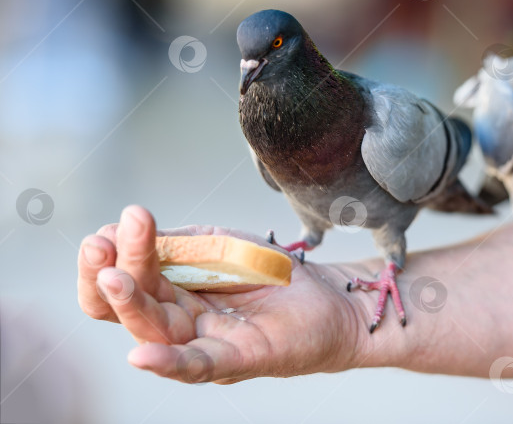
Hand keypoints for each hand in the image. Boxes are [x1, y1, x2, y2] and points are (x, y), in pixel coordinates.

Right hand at [78, 205, 375, 382]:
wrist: (328, 295)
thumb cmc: (270, 273)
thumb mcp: (217, 245)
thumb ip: (175, 243)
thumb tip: (119, 230)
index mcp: (170, 293)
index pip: (121, 281)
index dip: (107, 259)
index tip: (105, 230)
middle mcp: (179, 324)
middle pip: (130, 306)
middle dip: (110, 272)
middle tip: (101, 243)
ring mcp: (205, 344)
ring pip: (154, 331)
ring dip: (130, 303)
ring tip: (115, 274)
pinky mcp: (237, 360)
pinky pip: (196, 365)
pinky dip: (167, 362)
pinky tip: (141, 355)